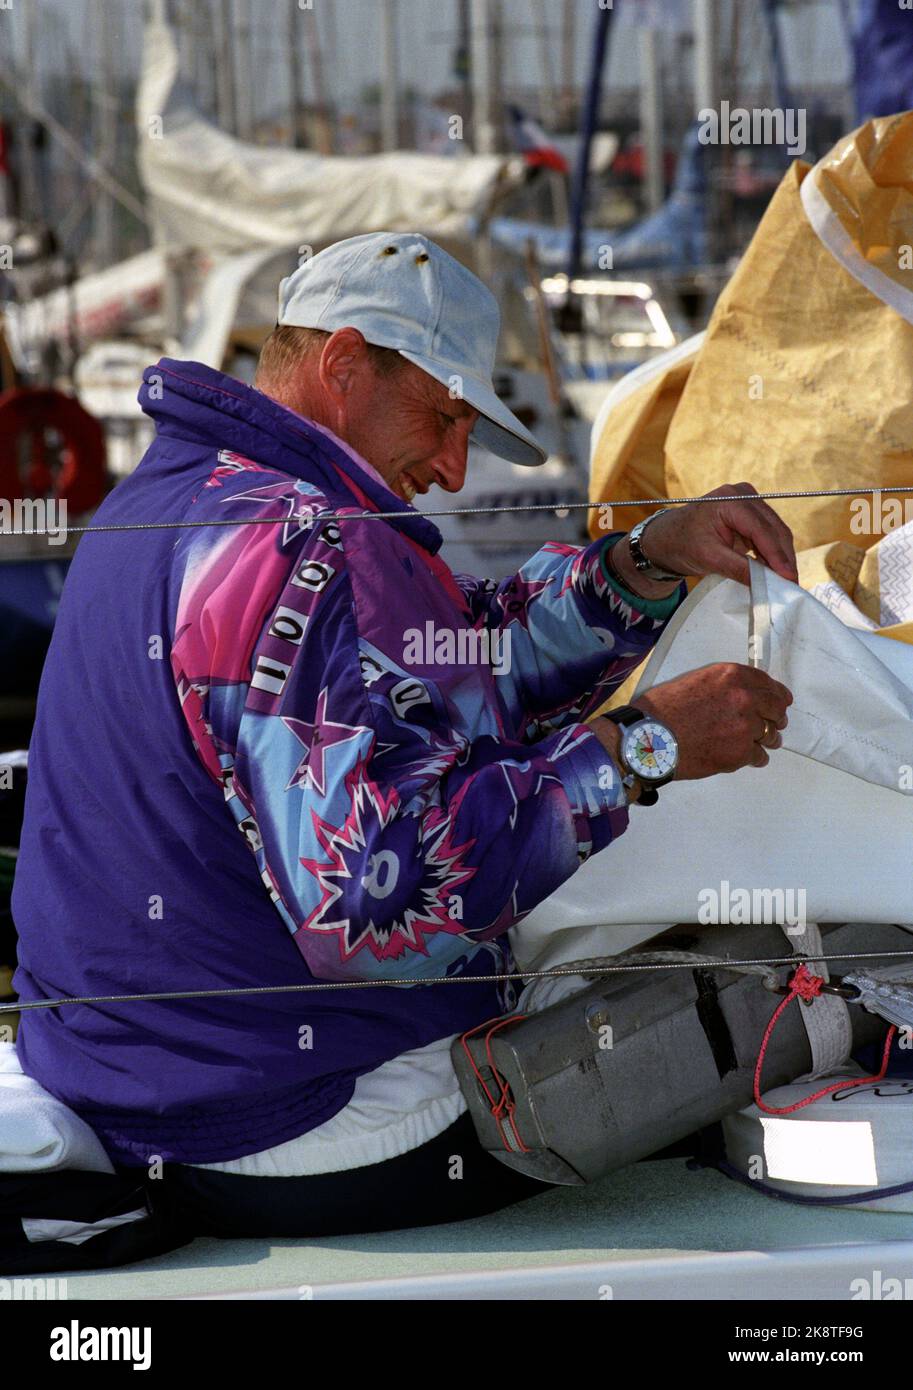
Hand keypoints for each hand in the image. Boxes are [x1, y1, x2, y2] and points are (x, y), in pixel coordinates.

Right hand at [637, 662, 792, 777]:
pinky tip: (746, 758)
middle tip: (773, 725)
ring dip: (766, 739)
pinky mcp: (741, 753)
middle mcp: (745, 698)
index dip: (776, 695)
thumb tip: (742, 696)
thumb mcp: (696, 681)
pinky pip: (759, 757)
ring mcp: (746, 727)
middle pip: (777, 709)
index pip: (769, 684)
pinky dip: (755, 758)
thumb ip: (724, 686)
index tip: (779, 702)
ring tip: (758, 744)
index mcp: (733, 676)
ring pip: (771, 735)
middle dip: (776, 718)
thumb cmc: (663, 709)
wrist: (650, 738)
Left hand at [640, 483, 798, 586]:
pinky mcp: (752, 511)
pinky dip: (773, 552)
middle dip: (783, 557)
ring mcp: (750, 500)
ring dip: (781, 556)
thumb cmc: (683, 543)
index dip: (777, 555)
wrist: (670, 536)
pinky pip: (769, 533)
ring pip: (776, 531)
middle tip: (792, 584)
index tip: (789, 577)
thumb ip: (738, 568)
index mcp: (729, 500)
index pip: (761, 529)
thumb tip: (766, 583)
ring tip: (787, 581)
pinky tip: (777, 571)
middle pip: (774, 528)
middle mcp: (744, 494)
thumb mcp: (708, 558)